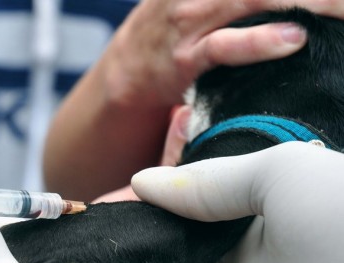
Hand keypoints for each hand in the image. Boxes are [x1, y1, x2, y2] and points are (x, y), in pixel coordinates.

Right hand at [103, 0, 343, 107]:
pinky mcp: (187, 57)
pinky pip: (226, 46)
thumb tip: (282, 0)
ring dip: (305, 3)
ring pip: (256, 0)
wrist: (128, 67)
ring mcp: (192, 19)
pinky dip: (260, 42)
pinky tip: (293, 38)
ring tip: (341, 9)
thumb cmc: (176, 24)